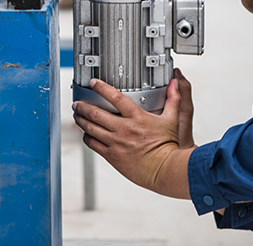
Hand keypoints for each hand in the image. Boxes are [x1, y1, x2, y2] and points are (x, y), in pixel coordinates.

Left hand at [73, 77, 196, 198]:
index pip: (115, 97)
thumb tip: (175, 84)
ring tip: (77, 115)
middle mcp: (124, 128)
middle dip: (83, 106)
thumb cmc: (168, 146)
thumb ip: (172, 99)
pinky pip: (93, 144)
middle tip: (77, 103)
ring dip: (81, 120)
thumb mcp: (172, 119)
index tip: (94, 83)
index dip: (102, 88)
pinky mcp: (112, 156)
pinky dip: (87, 137)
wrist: (165, 169)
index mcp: (137, 117)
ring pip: (91, 128)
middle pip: (96, 113)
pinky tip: (86, 134)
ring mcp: (116, 142)